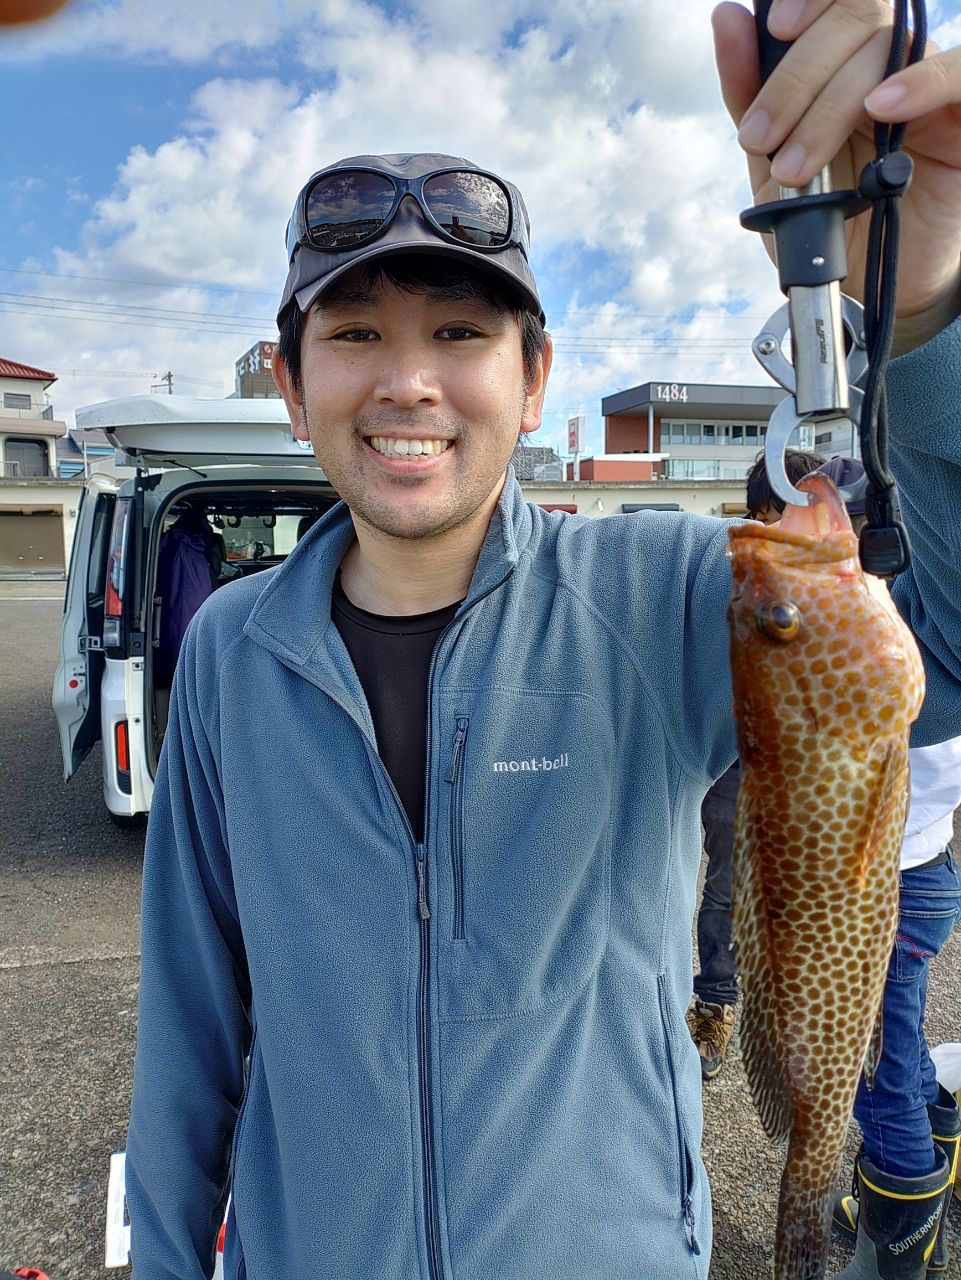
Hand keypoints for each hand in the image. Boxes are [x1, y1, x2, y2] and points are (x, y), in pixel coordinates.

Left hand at [713, 0, 960, 347]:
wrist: (857, 283)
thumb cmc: (820, 216)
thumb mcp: (769, 158)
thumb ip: (749, 92)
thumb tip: (728, 18)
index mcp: (839, 58)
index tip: (774, 30)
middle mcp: (886, 60)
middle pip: (853, 19)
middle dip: (795, 79)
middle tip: (760, 139)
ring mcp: (925, 84)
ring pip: (888, 48)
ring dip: (830, 104)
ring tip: (797, 166)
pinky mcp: (960, 117)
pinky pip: (958, 72)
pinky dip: (922, 80)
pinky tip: (881, 107)